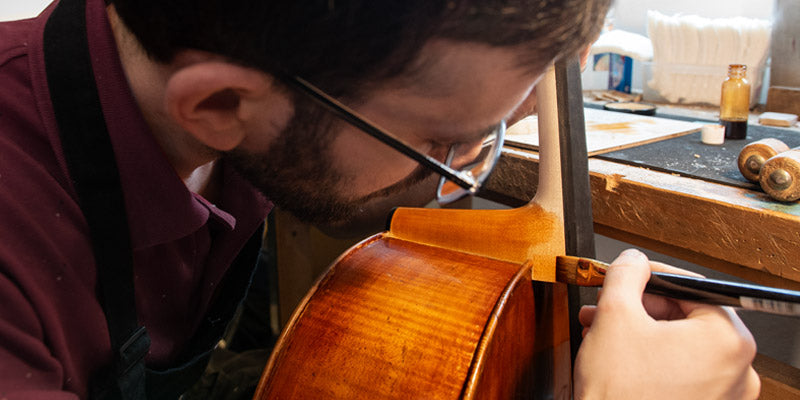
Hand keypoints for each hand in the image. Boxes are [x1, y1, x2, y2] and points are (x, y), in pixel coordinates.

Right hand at [574, 249, 759, 398]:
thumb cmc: (619, 394)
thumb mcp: (614, 316)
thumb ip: (626, 274)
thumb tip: (633, 260)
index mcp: (727, 340)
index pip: (689, 287)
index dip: (648, 275)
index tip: (627, 274)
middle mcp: (738, 370)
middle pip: (684, 316)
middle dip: (638, 308)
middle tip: (606, 306)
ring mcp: (725, 396)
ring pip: (678, 345)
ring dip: (639, 333)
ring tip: (602, 333)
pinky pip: (680, 372)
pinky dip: (651, 360)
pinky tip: (617, 358)